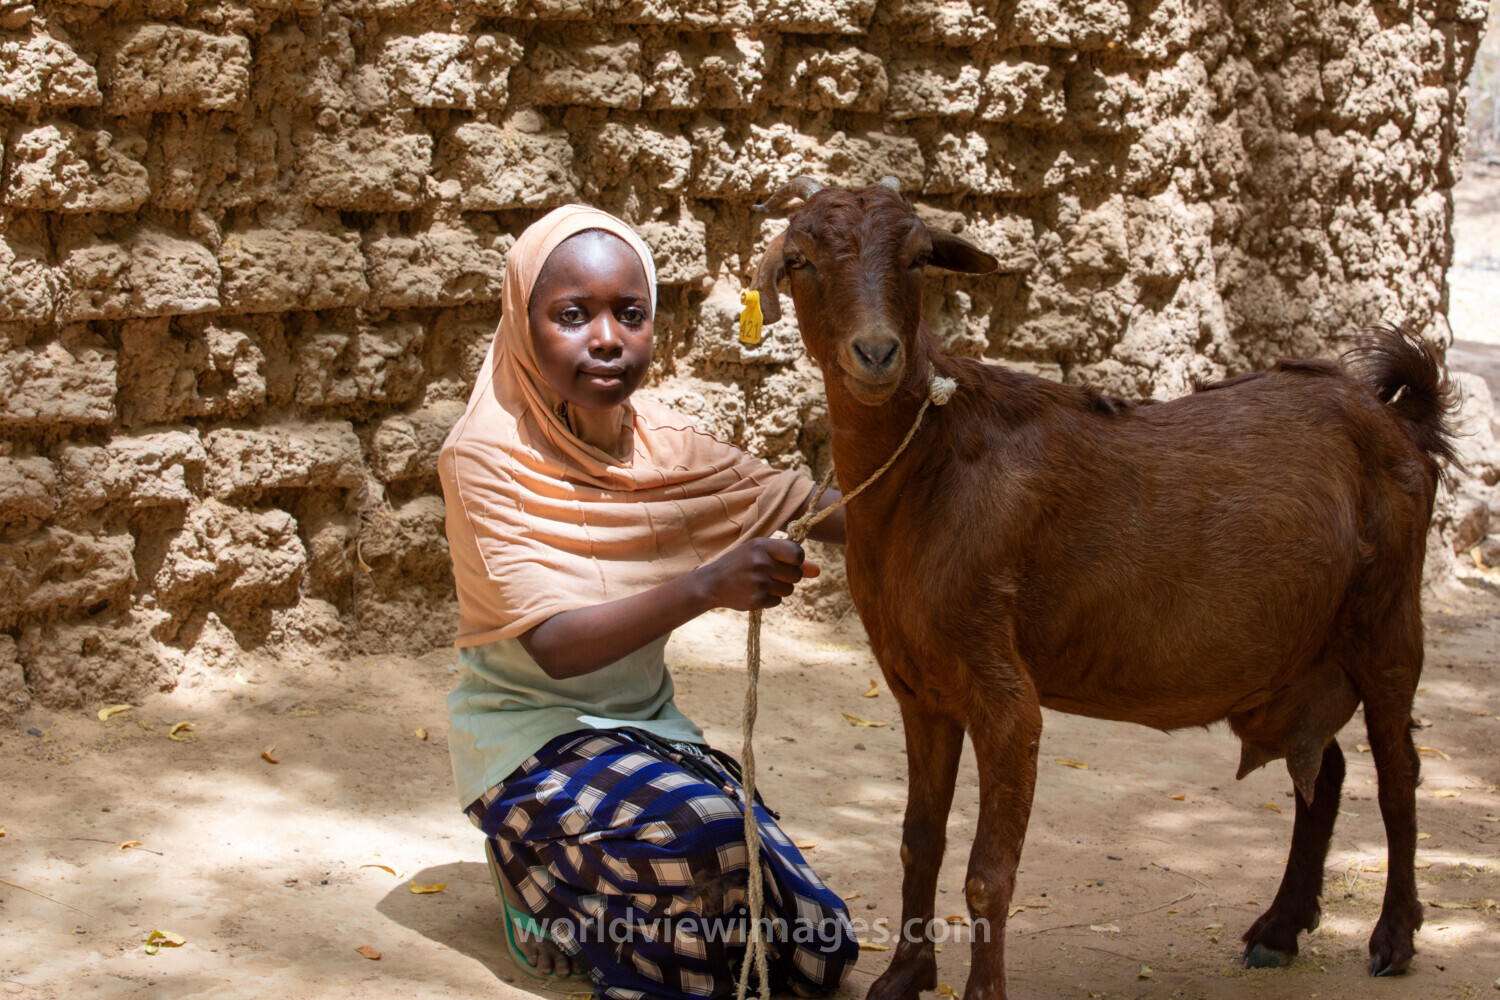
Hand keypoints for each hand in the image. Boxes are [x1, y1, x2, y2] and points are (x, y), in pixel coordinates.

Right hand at [698, 537, 820, 610]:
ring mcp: (758, 582)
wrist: (712, 583)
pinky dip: (770, 598)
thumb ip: (790, 560)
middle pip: (796, 574)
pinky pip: (778, 601)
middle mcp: (760, 562)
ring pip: (789, 589)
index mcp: (762, 545)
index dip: (797, 560)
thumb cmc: (741, 563)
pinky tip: (755, 592)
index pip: (797, 553)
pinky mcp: (756, 600)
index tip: (787, 562)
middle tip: (770, 573)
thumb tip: (818, 571)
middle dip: (788, 576)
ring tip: (761, 582)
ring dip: (779, 588)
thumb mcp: (761, 553)